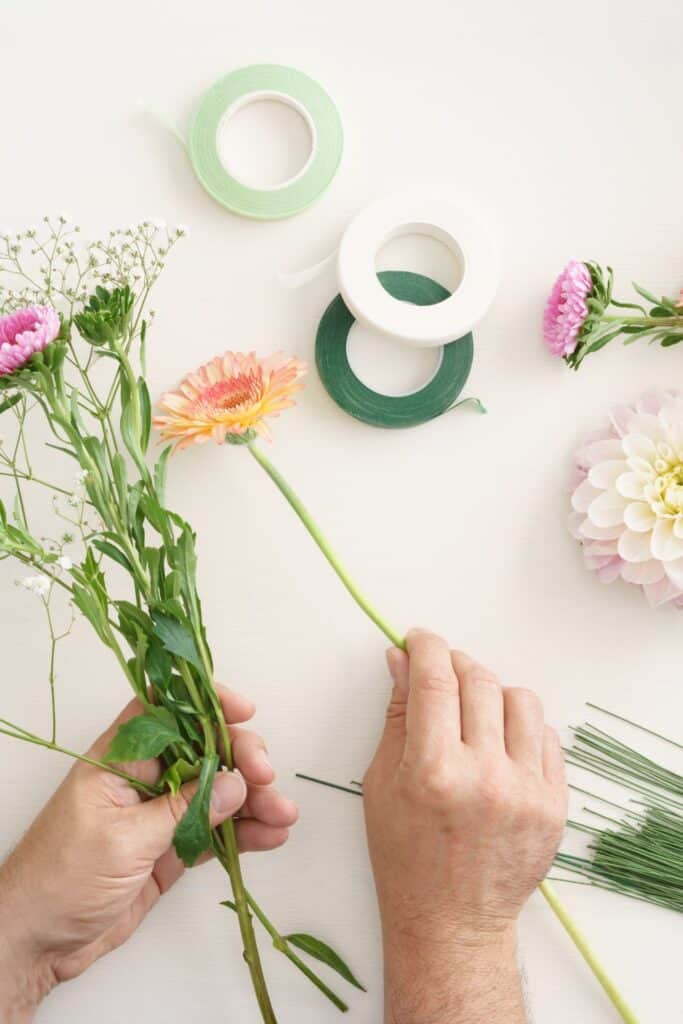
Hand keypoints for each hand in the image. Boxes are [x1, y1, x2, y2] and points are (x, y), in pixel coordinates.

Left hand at [0, 685, 297, 1022]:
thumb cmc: (61, 879)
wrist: (37, 941)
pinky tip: (271, 834)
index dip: (205, 702)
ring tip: (284, 813)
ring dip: (252, 799)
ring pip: (216, 791)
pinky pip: (214, 830)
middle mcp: (142, 779)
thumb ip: (183, 810)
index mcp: (119, 759)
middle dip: (241, 757)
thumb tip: (236, 784)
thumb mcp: (124, 840)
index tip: (244, 710)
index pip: (166, 710)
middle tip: (266, 776)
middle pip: (203, 750)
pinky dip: (243, 832)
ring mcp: (158, 814)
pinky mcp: (169, 849)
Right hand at [363, 630, 566, 1023]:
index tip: (419, 639)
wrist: (451, 921)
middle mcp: (485, 777)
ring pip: (520, 700)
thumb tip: (402, 660)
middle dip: (456, 664)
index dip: (426, 646)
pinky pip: (547, 737)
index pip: (436, 679)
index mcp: (433, 771)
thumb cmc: (405, 856)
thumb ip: (398, 715)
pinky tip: (499, 744)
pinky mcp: (554, 805)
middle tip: (442, 673)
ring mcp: (527, 792)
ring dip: (493, 693)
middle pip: (479, 681)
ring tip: (474, 713)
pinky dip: (521, 729)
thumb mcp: (382, 782)